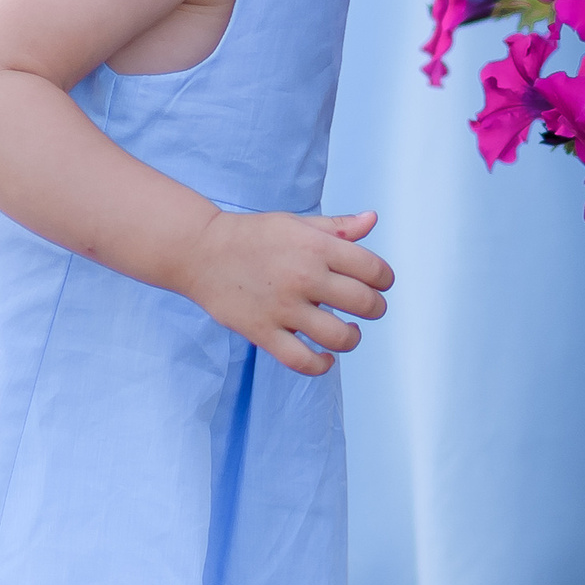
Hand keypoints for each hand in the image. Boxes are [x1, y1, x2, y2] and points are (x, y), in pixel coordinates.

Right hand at [188, 207, 392, 375]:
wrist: (200, 251)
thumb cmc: (253, 236)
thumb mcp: (296, 223)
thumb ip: (337, 227)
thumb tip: (372, 219)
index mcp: (316, 247)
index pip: (373, 270)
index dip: (384, 280)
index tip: (378, 284)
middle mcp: (304, 277)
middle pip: (364, 303)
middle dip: (374, 308)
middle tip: (366, 309)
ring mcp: (283, 308)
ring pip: (338, 337)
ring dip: (351, 338)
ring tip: (346, 332)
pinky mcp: (263, 332)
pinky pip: (302, 361)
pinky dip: (320, 365)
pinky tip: (323, 357)